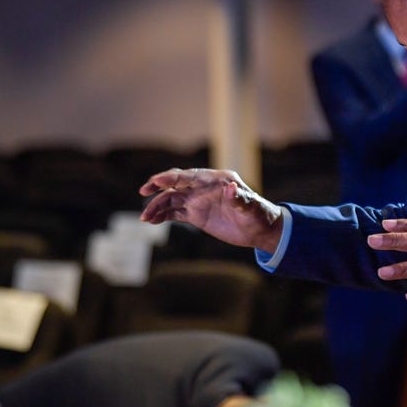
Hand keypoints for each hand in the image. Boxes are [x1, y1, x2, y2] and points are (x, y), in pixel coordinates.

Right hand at [139, 168, 282, 251]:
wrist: (261, 230)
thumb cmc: (260, 216)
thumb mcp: (252, 208)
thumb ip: (241, 199)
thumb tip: (232, 188)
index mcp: (217, 180)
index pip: (190, 176)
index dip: (172, 177)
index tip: (157, 181)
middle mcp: (204, 188)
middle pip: (176, 184)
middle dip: (159, 186)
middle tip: (144, 191)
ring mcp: (199, 201)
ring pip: (172, 200)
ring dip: (157, 206)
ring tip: (145, 218)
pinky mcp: (197, 215)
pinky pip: (175, 213)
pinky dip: (163, 216)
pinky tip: (152, 220)